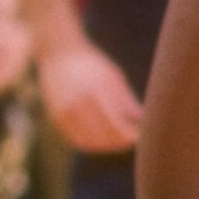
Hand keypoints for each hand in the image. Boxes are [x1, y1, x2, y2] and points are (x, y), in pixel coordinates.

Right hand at [39, 39, 144, 153]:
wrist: (58, 54)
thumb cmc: (92, 64)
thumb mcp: (113, 76)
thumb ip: (126, 100)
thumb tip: (142, 122)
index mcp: (95, 91)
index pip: (117, 126)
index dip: (130, 136)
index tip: (139, 135)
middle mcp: (77, 103)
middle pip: (104, 137)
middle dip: (120, 142)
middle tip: (130, 139)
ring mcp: (65, 112)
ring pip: (91, 142)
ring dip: (107, 145)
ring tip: (118, 140)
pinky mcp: (57, 118)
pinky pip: (77, 140)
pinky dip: (91, 143)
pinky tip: (101, 138)